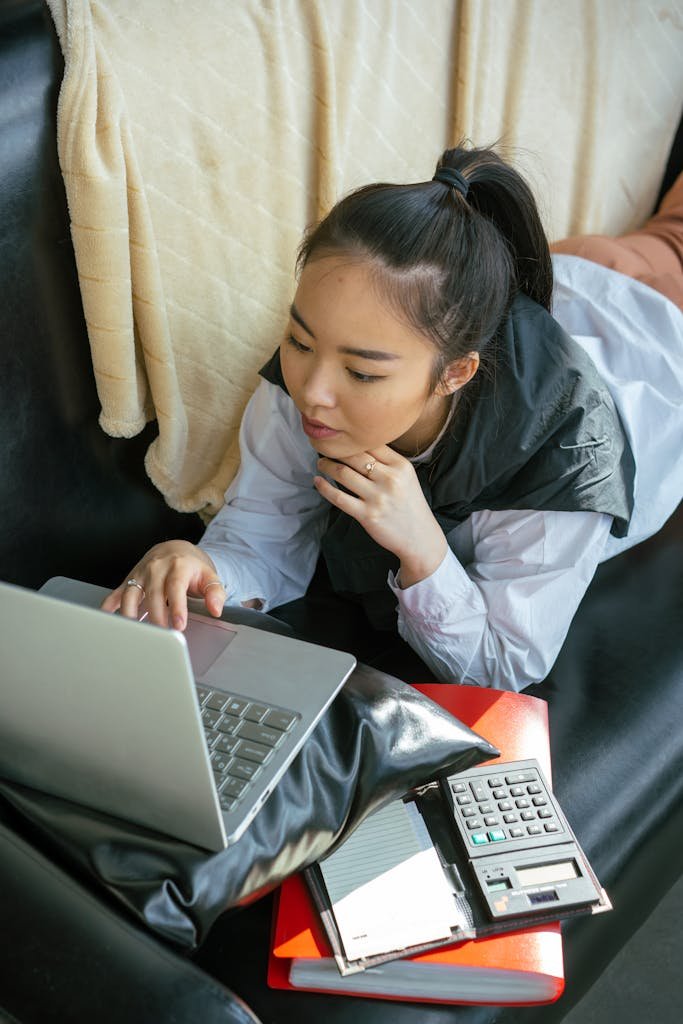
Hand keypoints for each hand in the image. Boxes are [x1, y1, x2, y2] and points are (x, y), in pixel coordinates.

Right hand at [100, 540, 226, 628]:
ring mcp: (140, 574)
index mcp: (178, 567)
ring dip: (130, 614)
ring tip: (134, 634)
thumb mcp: (209, 576)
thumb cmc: (192, 567)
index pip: (176, 587)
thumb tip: (216, 609)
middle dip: (156, 617)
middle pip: (153, 595)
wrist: (175, 549)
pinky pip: (116, 593)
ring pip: (130, 594)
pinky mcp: (129, 580)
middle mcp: (157, 568)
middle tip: (161, 636)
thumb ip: (215, 592)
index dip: (177, 607)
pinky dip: (109, 606)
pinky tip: (106, 618)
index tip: (180, 625)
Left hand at [314, 446, 446, 587]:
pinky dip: (324, 487)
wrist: (419, 537)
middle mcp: (390, 479)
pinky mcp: (367, 515)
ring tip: (321, 463)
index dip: (353, 440)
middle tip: (326, 450)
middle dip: (336, 451)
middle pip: (354, 456)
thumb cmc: (410, 506)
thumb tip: (360, 447)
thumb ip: (388, 462)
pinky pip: (338, 497)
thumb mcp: (407, 477)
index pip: (372, 444)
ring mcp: (378, 497)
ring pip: (343, 473)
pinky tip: (317, 481)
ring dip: (327, 466)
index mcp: (401, 466)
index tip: (342, 440)